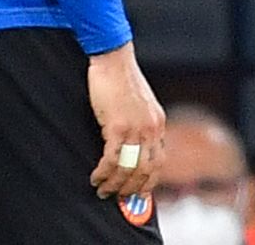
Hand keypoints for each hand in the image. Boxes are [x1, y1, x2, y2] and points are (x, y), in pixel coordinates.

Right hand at [87, 43, 164, 200]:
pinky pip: (112, 158)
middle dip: (131, 189)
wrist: (112, 57)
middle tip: (118, 197)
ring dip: (116, 185)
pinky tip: (96, 177)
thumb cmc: (120, 76)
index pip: (159, 161)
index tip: (137, 191)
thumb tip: (131, 140)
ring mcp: (136, 129)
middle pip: (146, 170)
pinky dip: (104, 172)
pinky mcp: (117, 126)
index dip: (148, 180)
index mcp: (158, 123)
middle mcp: (151, 129)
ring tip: (103, 191)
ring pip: (129, 168)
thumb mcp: (138, 101)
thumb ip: (139, 121)